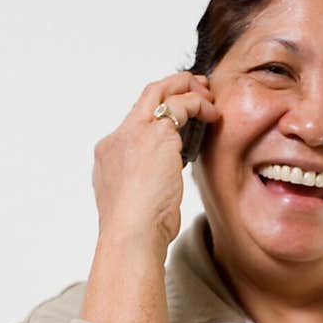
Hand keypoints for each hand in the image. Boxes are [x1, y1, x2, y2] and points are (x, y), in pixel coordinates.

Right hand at [92, 72, 220, 257]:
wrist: (130, 235)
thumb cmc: (137, 231)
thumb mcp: (137, 202)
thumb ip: (146, 184)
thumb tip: (162, 184)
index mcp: (108, 156)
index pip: (135, 123)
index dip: (158, 115)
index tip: (178, 116)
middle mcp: (117, 139)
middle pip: (144, 98)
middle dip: (171, 88)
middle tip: (195, 88)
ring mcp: (134, 134)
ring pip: (160, 93)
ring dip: (186, 88)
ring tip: (207, 92)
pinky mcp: (156, 135)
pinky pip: (180, 105)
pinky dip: (198, 104)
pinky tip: (213, 113)